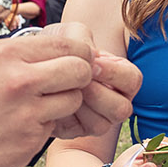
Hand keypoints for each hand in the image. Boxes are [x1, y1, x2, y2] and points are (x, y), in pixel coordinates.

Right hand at [0, 27, 136, 166]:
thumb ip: (24, 55)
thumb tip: (64, 50)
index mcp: (8, 54)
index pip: (67, 43)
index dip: (78, 53)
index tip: (75, 61)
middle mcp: (20, 80)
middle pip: (80, 70)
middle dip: (81, 77)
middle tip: (69, 84)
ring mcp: (27, 113)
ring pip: (74, 100)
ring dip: (64, 104)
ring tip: (39, 107)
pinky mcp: (30, 141)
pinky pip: (55, 127)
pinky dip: (44, 127)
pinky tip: (21, 128)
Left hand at [44, 22, 142, 140]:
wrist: (35, 63)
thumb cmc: (60, 46)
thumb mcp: (72, 34)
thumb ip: (83, 40)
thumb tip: (90, 59)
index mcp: (122, 77)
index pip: (132, 80)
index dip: (114, 73)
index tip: (92, 64)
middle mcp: (115, 101)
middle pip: (122, 109)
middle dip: (97, 94)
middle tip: (76, 81)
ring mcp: (98, 119)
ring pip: (101, 125)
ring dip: (81, 105)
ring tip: (63, 89)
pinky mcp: (76, 131)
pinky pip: (78, 132)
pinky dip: (65, 114)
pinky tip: (53, 100)